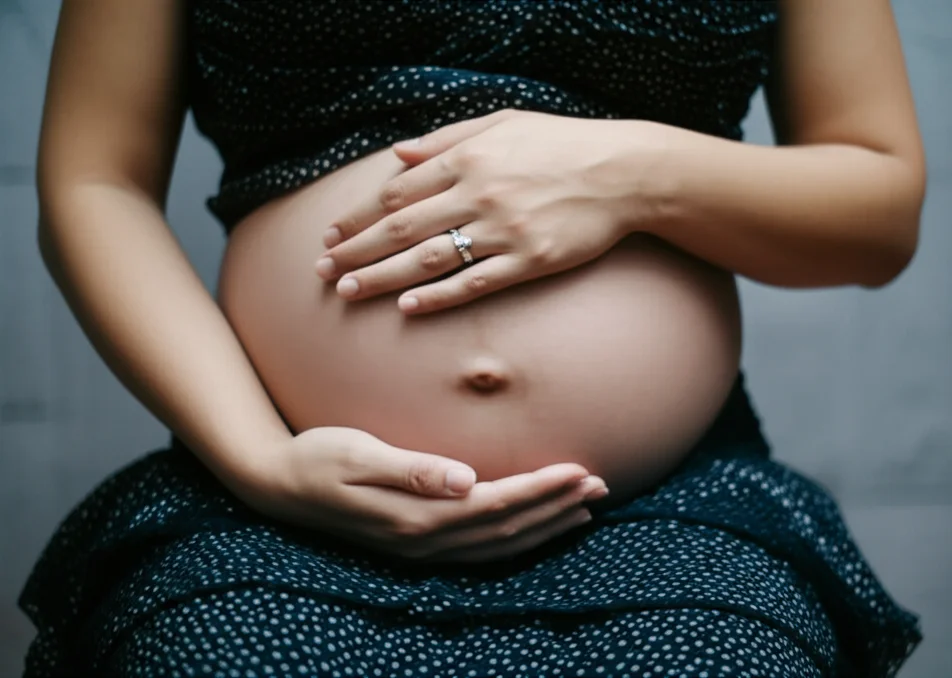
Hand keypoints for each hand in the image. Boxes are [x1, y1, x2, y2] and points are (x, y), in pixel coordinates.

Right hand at [234, 426, 608, 562]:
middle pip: (507, 528)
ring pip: (499, 545)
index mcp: (417, 515)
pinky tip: (534, 529)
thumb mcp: (358, 454)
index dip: (541, 489)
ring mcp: (420, 548)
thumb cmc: (317, 457)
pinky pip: (480, 551)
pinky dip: (516, 541)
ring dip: (543, 527)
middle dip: (555, 508)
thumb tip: (463, 479)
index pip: (496, 504)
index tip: (580, 471)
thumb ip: (412, 469)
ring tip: (582, 509)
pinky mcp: (415, 546)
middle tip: (600, 487)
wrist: (277, 485)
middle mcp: (424, 539)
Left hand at [314, 109, 637, 313]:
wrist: (625, 172)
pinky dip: (438, 296)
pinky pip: (474, 282)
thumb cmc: (563, 144)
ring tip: (348, 291)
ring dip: (382, 276)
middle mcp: (479, 193)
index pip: (397, 191)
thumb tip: (398, 153)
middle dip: (356, 250)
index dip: (359, 216)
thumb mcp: (504, 122)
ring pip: (429, 258)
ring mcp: (504, 230)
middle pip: (402, 228)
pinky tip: (407, 306)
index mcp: (469, 157)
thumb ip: (447, 137)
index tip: (332, 234)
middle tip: (323, 270)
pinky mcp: (529, 261)